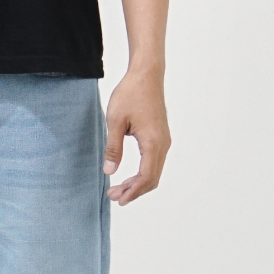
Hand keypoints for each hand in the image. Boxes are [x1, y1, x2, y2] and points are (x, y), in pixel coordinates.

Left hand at [103, 68, 170, 205]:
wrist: (146, 74)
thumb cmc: (131, 93)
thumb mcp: (115, 121)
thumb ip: (113, 148)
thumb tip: (109, 171)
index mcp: (152, 142)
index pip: (146, 177)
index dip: (133, 192)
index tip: (118, 199)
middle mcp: (162, 143)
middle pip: (152, 178)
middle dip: (134, 191)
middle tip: (113, 196)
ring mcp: (163, 141)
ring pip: (154, 172)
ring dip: (137, 184)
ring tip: (118, 189)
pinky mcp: (160, 137)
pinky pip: (154, 163)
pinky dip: (142, 174)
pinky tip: (129, 177)